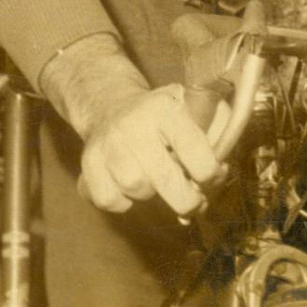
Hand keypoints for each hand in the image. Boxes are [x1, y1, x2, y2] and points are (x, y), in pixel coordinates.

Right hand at [80, 82, 224, 215]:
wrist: (109, 105)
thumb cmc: (161, 116)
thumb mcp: (192, 108)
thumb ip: (215, 135)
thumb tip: (219, 177)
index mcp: (165, 108)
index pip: (194, 149)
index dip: (211, 174)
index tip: (213, 177)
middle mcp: (133, 124)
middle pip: (166, 180)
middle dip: (187, 200)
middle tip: (194, 201)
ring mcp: (107, 144)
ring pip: (137, 190)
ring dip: (152, 194)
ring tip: (155, 179)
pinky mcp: (88, 163)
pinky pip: (110, 200)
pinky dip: (123, 200)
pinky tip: (128, 184)